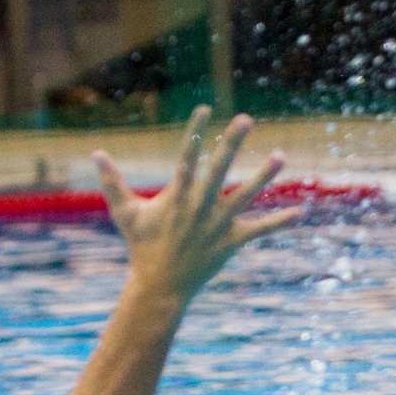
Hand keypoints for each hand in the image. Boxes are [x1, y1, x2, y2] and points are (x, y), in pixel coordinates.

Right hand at [94, 106, 299, 302]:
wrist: (159, 286)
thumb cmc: (141, 246)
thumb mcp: (125, 212)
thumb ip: (113, 182)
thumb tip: (96, 153)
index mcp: (177, 195)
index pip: (187, 156)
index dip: (196, 131)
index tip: (206, 108)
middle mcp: (200, 206)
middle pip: (219, 169)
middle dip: (232, 143)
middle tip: (246, 119)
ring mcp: (218, 224)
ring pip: (245, 196)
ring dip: (264, 176)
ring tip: (281, 156)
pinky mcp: (231, 242)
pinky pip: (259, 230)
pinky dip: (279, 222)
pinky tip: (300, 212)